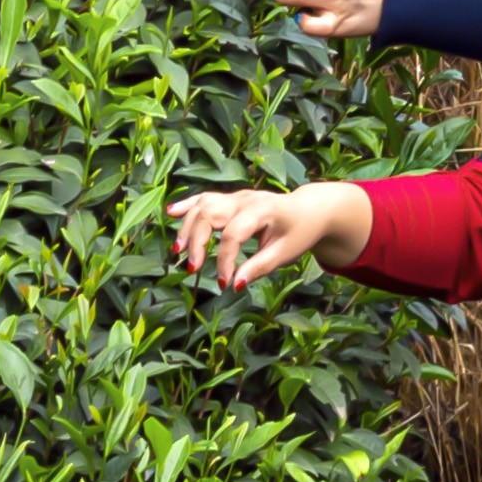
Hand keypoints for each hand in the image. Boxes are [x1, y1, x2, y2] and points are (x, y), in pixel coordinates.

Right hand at [167, 180, 373, 293]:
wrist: (309, 210)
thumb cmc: (299, 232)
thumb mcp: (285, 253)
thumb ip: (260, 267)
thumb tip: (236, 285)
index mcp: (263, 210)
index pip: (233, 235)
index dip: (224, 261)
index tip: (223, 283)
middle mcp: (245, 199)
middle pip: (210, 215)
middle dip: (197, 242)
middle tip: (192, 269)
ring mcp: (236, 197)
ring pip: (203, 206)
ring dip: (187, 227)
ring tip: (178, 251)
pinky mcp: (230, 198)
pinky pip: (204, 198)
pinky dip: (187, 205)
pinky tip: (171, 213)